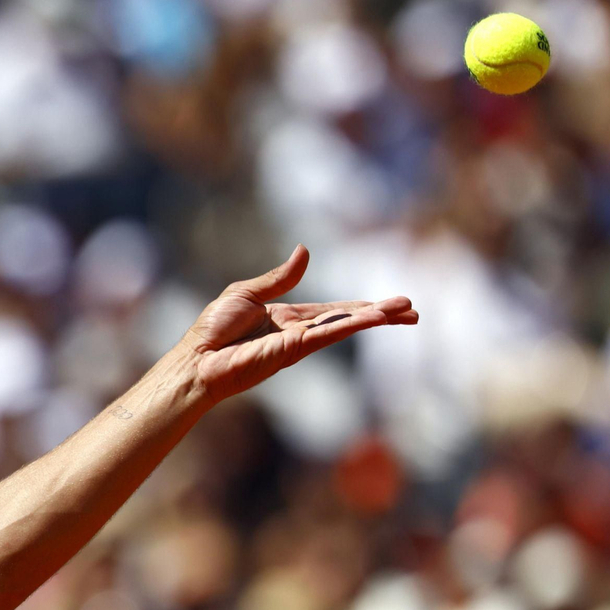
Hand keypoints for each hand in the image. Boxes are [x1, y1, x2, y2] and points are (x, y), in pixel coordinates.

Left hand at [173, 245, 417, 402]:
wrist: (197, 358)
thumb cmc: (212, 329)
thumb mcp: (247, 292)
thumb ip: (279, 276)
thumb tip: (305, 250)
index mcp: (287, 318)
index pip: (332, 311)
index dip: (360, 308)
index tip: (388, 306)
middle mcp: (298, 331)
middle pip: (347, 320)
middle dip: (380, 314)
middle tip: (412, 310)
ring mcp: (299, 342)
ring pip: (346, 326)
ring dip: (377, 318)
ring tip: (408, 313)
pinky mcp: (294, 350)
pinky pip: (330, 334)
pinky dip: (355, 324)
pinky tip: (378, 317)